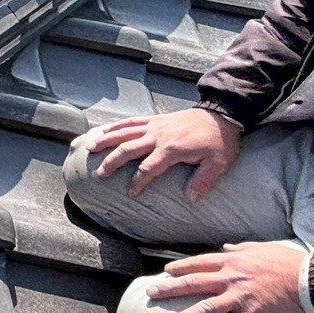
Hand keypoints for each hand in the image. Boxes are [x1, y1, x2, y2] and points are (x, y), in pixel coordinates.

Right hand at [82, 106, 242, 200]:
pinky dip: (117, 126)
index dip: (138, 182)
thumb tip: (190, 198)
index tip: (131, 193)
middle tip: (100, 173)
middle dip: (112, 162)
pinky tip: (106, 130)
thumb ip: (203, 181)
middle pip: (128, 149)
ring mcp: (155, 126)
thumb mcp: (218, 163)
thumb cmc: (220, 140)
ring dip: (107, 140)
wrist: (222, 113)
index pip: (148, 168)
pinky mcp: (156, 119)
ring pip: (125, 132)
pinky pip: (132, 121)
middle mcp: (158, 136)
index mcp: (171, 149)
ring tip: (92, 149)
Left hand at [151, 242, 313, 312]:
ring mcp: (241, 298)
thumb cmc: (290, 262)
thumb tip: (226, 248)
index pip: (200, 263)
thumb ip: (241, 248)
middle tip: (152, 293)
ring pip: (206, 308)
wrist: (312, 280)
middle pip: (194, 284)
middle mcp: (232, 278)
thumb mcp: (263, 248)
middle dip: (170, 289)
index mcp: (234, 261)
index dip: (182, 268)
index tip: (167, 272)